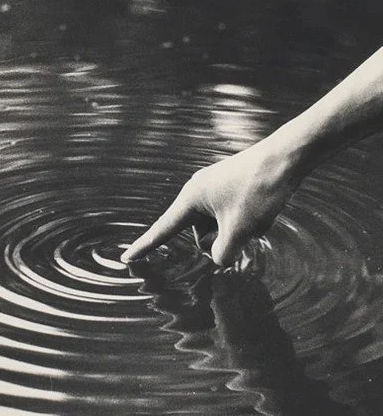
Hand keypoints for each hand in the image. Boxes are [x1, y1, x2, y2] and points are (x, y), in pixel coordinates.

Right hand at [121, 139, 301, 266]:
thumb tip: (219, 259)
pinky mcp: (232, 190)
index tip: (126, 258)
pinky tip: (265, 209)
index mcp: (191, 198)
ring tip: (259, 215)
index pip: (163, 229)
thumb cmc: (260, 190)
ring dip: (238, 232)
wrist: (288, 157)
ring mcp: (216, 190)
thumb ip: (223, 254)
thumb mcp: (240, 230)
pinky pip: (233, 218)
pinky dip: (248, 222)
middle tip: (246, 226)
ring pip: (220, 229)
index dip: (145, 247)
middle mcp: (199, 192)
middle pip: (201, 235)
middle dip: (222, 240)